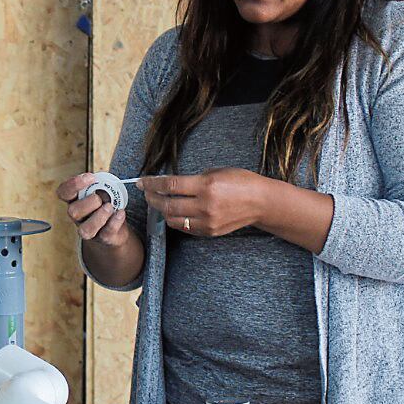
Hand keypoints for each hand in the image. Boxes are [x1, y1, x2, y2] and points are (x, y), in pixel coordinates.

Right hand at [56, 173, 133, 246]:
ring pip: (85, 229)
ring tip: (110, 207)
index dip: (73, 184)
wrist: (116, 225)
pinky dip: (114, 222)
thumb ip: (100, 183)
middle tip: (100, 198)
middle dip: (89, 202)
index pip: (64, 192)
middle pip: (73, 212)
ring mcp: (88, 229)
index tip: (91, 177)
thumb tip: (102, 179)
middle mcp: (78, 216)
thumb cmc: (106, 203)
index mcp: (75, 200)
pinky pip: (105, 234)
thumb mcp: (101, 189)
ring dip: (99, 216)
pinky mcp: (102, 238)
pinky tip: (120, 213)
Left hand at [138, 169, 267, 237]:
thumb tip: (170, 184)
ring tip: (158, 203)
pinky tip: (172, 212)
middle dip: (153, 198)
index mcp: (206, 185)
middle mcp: (205, 205)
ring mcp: (207, 221)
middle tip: (146, 193)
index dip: (152, 184)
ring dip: (162, 211)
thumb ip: (193, 179)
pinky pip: (185, 227)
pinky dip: (175, 220)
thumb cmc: (240, 181)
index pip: (170, 185)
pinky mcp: (209, 232)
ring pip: (174, 219)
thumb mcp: (215, 172)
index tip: (142, 182)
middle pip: (168, 205)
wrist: (260, 202)